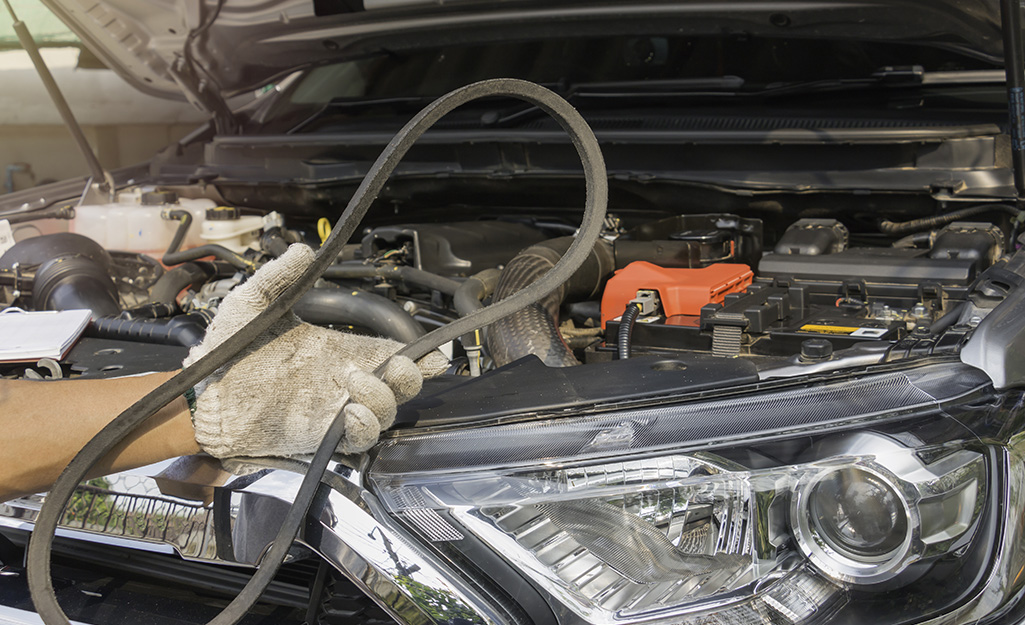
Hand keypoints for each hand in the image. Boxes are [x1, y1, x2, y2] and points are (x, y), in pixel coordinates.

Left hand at [183, 244, 447, 462]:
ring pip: (386, 412)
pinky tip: (350, 412)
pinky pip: (359, 439)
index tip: (436, 354)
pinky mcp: (321, 436)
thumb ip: (279, 276)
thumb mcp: (254, 303)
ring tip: (354, 382)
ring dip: (382, 397)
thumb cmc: (228, 351)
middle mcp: (343, 381)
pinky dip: (365, 427)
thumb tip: (303, 249)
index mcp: (338, 350)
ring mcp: (334, 410)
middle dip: (411, 375)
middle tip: (397, 364)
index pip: (390, 354)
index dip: (418, 356)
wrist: (202, 393)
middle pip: (400, 385)